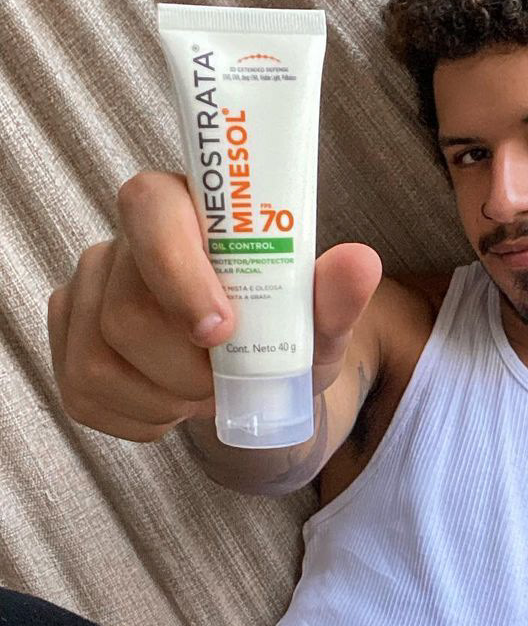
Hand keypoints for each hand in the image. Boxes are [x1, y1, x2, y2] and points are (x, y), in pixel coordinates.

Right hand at [47, 171, 382, 442]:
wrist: (252, 384)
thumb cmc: (282, 338)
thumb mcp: (319, 324)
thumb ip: (334, 296)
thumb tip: (360, 264)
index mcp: (185, 208)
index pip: (150, 210)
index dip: (177, 274)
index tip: (222, 332)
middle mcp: (121, 242)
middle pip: (127, 312)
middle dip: (188, 369)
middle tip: (228, 381)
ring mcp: (85, 292)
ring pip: (102, 360)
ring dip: (168, 397)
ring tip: (206, 390)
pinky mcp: (68, 344)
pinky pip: (86, 394)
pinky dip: (144, 418)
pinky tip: (173, 404)